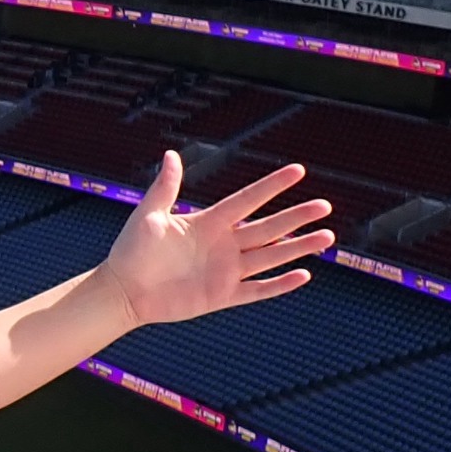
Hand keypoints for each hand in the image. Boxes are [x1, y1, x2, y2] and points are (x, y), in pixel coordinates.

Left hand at [101, 153, 333, 327]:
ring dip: (298, 247)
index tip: (298, 171)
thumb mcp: (148, 215)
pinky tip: (303, 275)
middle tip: (324, 206)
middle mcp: (223, 244)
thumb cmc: (131, 251)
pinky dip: (279, 284)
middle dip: (296, 217)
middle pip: (267, 228)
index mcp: (208, 222)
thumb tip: (171, 155)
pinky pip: (257, 290)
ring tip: (327, 237)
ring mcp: (225, 271)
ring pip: (270, 256)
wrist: (122, 291)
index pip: (247, 200)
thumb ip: (165, 188)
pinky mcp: (222, 296)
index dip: (272, 186)